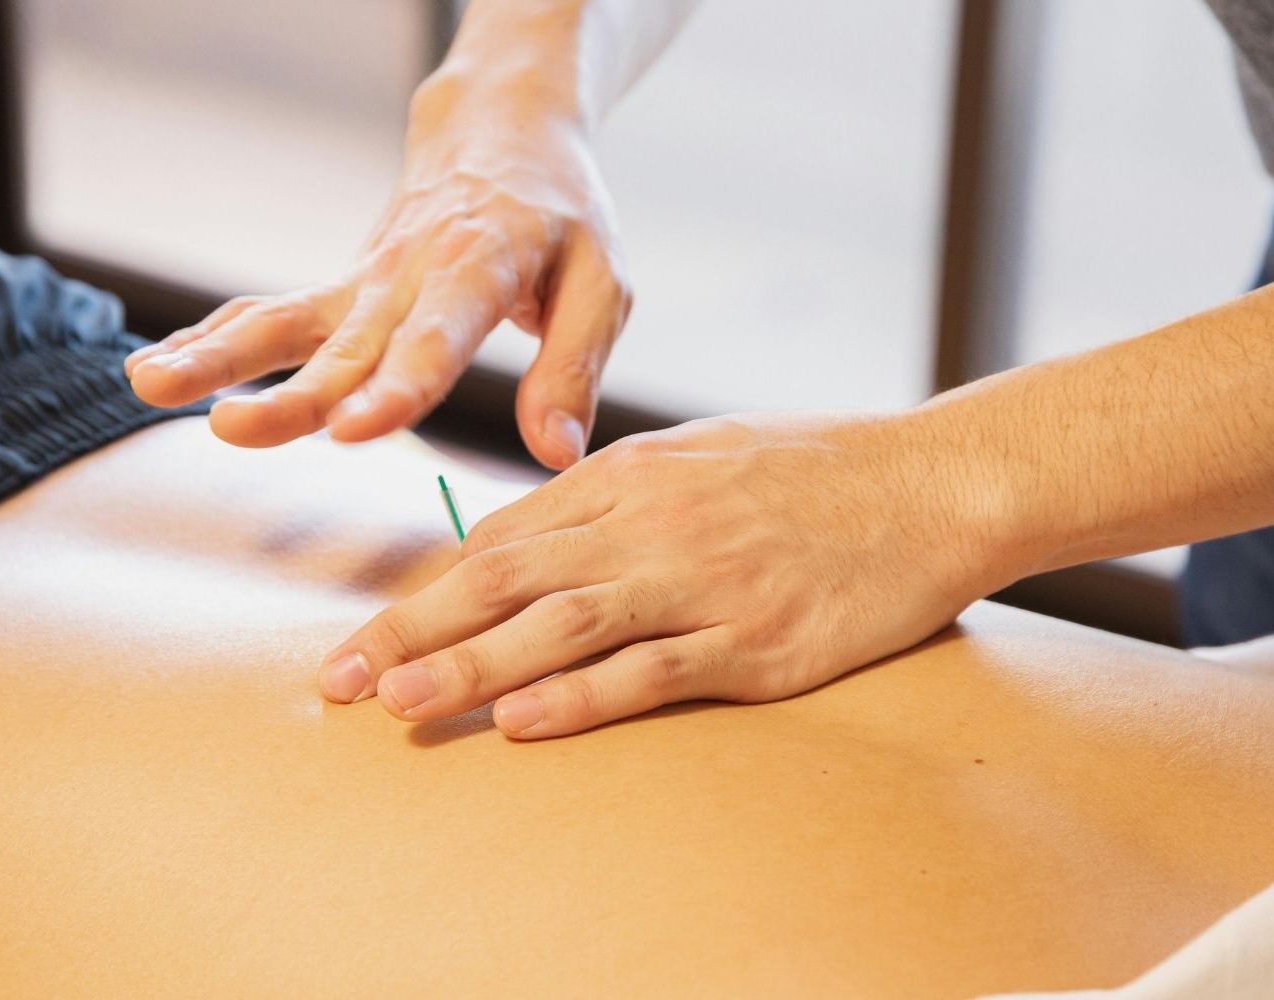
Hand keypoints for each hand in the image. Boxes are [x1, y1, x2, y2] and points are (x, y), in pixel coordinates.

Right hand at [124, 69, 631, 469]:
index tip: (355, 429)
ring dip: (217, 356)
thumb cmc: (562, 217)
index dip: (397, 385)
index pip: (436, 337)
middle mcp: (409, 276)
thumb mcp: (601, 282)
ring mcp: (364, 282)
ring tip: (149, 385)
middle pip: (345, 343)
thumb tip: (556, 455)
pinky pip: (270, 314)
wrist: (503, 133)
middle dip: (291, 392)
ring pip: (283, 320)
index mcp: (480, 269)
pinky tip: (155, 369)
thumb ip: (573, 369)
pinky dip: (213, 338)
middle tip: (234, 428)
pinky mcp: (341, 290)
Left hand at [317, 410, 1018, 737]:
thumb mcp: (701, 452)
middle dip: (416, 629)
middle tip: (342, 679)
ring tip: (401, 705)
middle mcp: (656, 522)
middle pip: (510, 578)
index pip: (505, 536)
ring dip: (475, 667)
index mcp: (634, 473)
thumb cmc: (813, 466)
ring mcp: (707, 582)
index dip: (428, 588)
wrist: (930, 482)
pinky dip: (585, 695)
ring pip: (566, 624)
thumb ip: (615, 490)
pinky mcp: (758, 640)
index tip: (372, 634)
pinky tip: (525, 721)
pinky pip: (655, 670)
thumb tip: (527, 538)